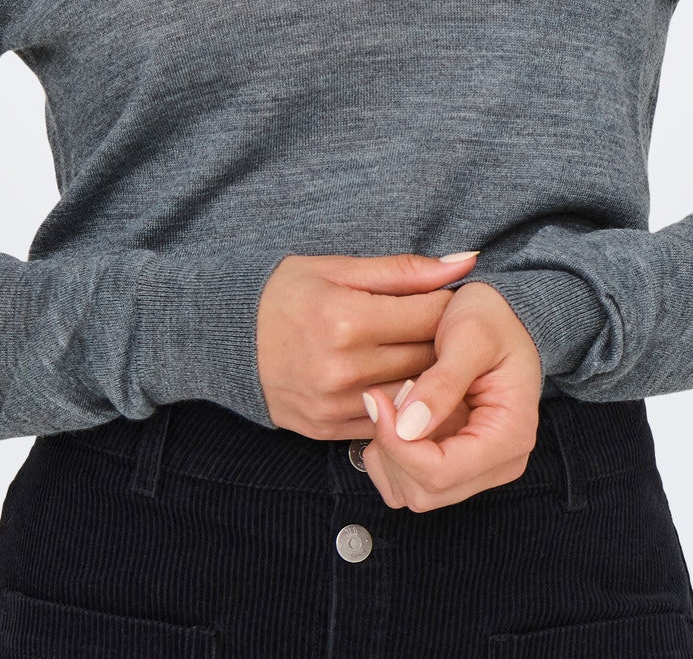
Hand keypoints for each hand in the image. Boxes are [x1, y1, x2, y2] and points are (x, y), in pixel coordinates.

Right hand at [256, 251, 478, 438]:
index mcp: (347, 318)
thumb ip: (404, 270)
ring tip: (425, 354)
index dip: (449, 305)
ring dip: (429, 375)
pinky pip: (386, 421)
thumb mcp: (337, 268)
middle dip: (445, 341)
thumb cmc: (284, 293)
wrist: (226, 338)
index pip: (431, 315)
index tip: (450, 300)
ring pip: (413, 393)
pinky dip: (402, 404)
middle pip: (428, 357)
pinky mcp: (327, 429)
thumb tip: (466, 262)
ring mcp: (334, 404)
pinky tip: (402, 383)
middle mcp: (342, 367)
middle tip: (446, 328)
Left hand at [358, 280, 542, 510]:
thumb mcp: (470, 335)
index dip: (398, 445)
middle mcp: (498, 464)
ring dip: (389, 454)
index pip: (442, 472)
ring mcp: (477, 469)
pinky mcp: (456, 464)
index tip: (377, 399)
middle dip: (392, 448)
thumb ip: (443, 381)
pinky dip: (392, 457)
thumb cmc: (491, 318)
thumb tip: (408, 428)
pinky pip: (409, 483)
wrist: (503, 316)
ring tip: (395, 403)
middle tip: (386, 396)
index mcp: (510, 436)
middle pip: (425, 491)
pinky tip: (396, 417)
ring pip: (412, 493)